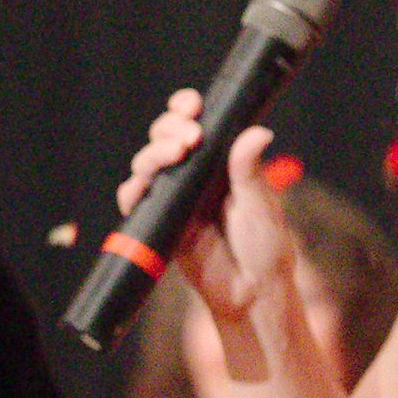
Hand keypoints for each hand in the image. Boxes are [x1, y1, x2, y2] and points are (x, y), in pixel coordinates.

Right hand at [116, 92, 295, 327]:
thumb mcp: (260, 203)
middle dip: (169, 128)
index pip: (196, 125)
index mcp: (219, 162)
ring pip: (148, 164)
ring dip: (153, 154)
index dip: (186, 110)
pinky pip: (136, 203)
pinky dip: (132, 191)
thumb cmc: (265, 246)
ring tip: (174, 156)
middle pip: (165, 138)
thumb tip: (258, 132)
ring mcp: (174, 199)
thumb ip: (249, 169)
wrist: (252, 292)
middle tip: (190, 138)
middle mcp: (193, 176)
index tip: (192, 105)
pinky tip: (140, 187)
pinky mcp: (160, 224)